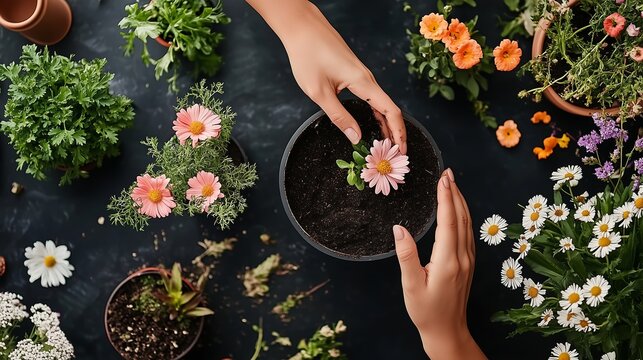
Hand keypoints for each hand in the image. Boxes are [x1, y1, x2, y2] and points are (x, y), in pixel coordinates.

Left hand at [246, 0, 405, 152]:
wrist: (301, 27)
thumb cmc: (307, 55)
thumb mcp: (319, 92)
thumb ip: (339, 116)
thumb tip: (356, 138)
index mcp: (363, 82)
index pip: (390, 111)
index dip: (398, 133)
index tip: (401, 151)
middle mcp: (367, 78)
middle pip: (389, 109)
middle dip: (394, 132)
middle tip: (394, 155)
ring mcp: (361, 75)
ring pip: (380, 103)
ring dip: (385, 124)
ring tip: (384, 144)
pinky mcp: (353, 73)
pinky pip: (371, 97)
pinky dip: (375, 113)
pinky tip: (371, 123)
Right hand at [393, 169, 485, 358]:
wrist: (447, 332)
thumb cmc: (426, 311)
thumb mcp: (410, 285)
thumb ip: (406, 255)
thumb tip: (399, 229)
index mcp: (448, 261)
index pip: (448, 221)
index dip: (445, 197)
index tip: (442, 178)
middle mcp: (462, 257)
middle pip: (461, 217)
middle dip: (454, 192)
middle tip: (447, 172)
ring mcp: (468, 260)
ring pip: (467, 223)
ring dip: (460, 201)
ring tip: (452, 184)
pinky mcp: (468, 264)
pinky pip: (468, 232)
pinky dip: (463, 214)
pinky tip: (457, 209)